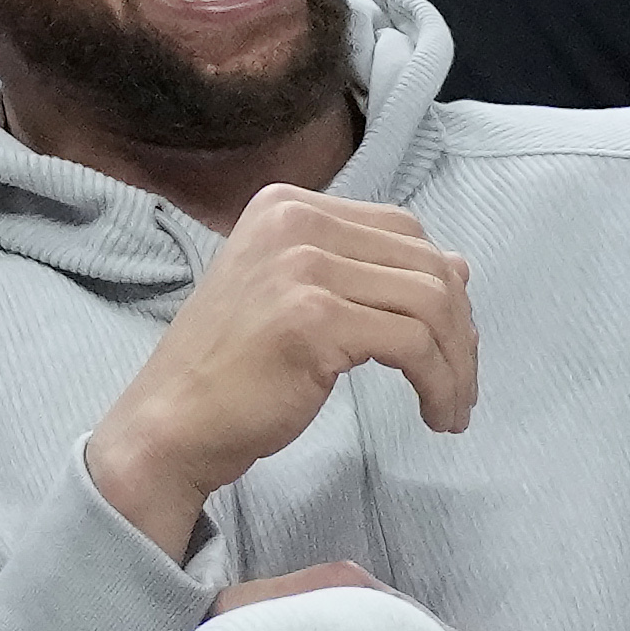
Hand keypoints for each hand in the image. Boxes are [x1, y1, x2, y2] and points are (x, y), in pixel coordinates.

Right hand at [82, 187, 475, 557]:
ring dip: (455, 363)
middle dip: (460, 330)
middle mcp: (295, 221)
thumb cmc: (231, 373)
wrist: (169, 425)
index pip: (402, 229)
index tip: (450, 345)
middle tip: (461, 386)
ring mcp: (302, 266)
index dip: (441, 286)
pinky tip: (435, 417)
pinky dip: (439, 384)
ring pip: (430, 303)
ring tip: (452, 409)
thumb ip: (363, 273)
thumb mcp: (295, 300)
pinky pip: (412, 345)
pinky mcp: (314, 319)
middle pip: (425, 263)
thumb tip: (460, 266)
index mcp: (287, 205)